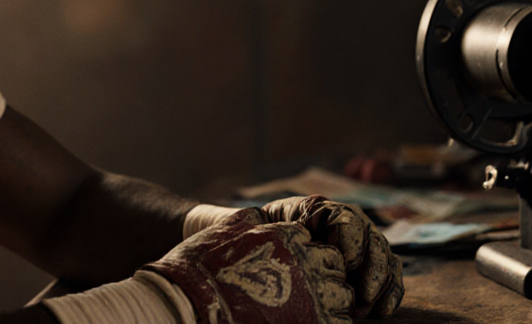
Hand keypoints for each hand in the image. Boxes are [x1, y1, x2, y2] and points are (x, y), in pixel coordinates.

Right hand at [144, 208, 352, 323]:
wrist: (189, 304)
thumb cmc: (200, 269)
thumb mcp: (225, 231)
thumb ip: (248, 223)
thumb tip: (259, 218)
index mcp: (286, 235)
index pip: (316, 243)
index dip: (310, 259)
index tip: (298, 274)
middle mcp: (303, 260)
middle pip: (334, 266)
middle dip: (325, 278)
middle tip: (306, 294)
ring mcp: (310, 291)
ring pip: (342, 295)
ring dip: (331, 303)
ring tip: (309, 312)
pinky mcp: (312, 322)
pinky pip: (340, 322)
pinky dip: (332, 323)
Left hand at [258, 195, 403, 317]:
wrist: (277, 245)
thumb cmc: (272, 235)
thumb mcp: (271, 226)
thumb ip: (273, 225)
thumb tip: (267, 222)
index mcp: (326, 210)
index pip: (348, 219)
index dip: (352, 241)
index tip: (347, 265)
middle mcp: (352, 223)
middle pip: (373, 240)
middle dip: (372, 269)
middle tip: (363, 295)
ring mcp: (365, 243)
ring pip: (386, 258)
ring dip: (381, 285)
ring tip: (365, 309)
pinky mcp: (373, 263)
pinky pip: (391, 274)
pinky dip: (391, 293)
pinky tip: (383, 311)